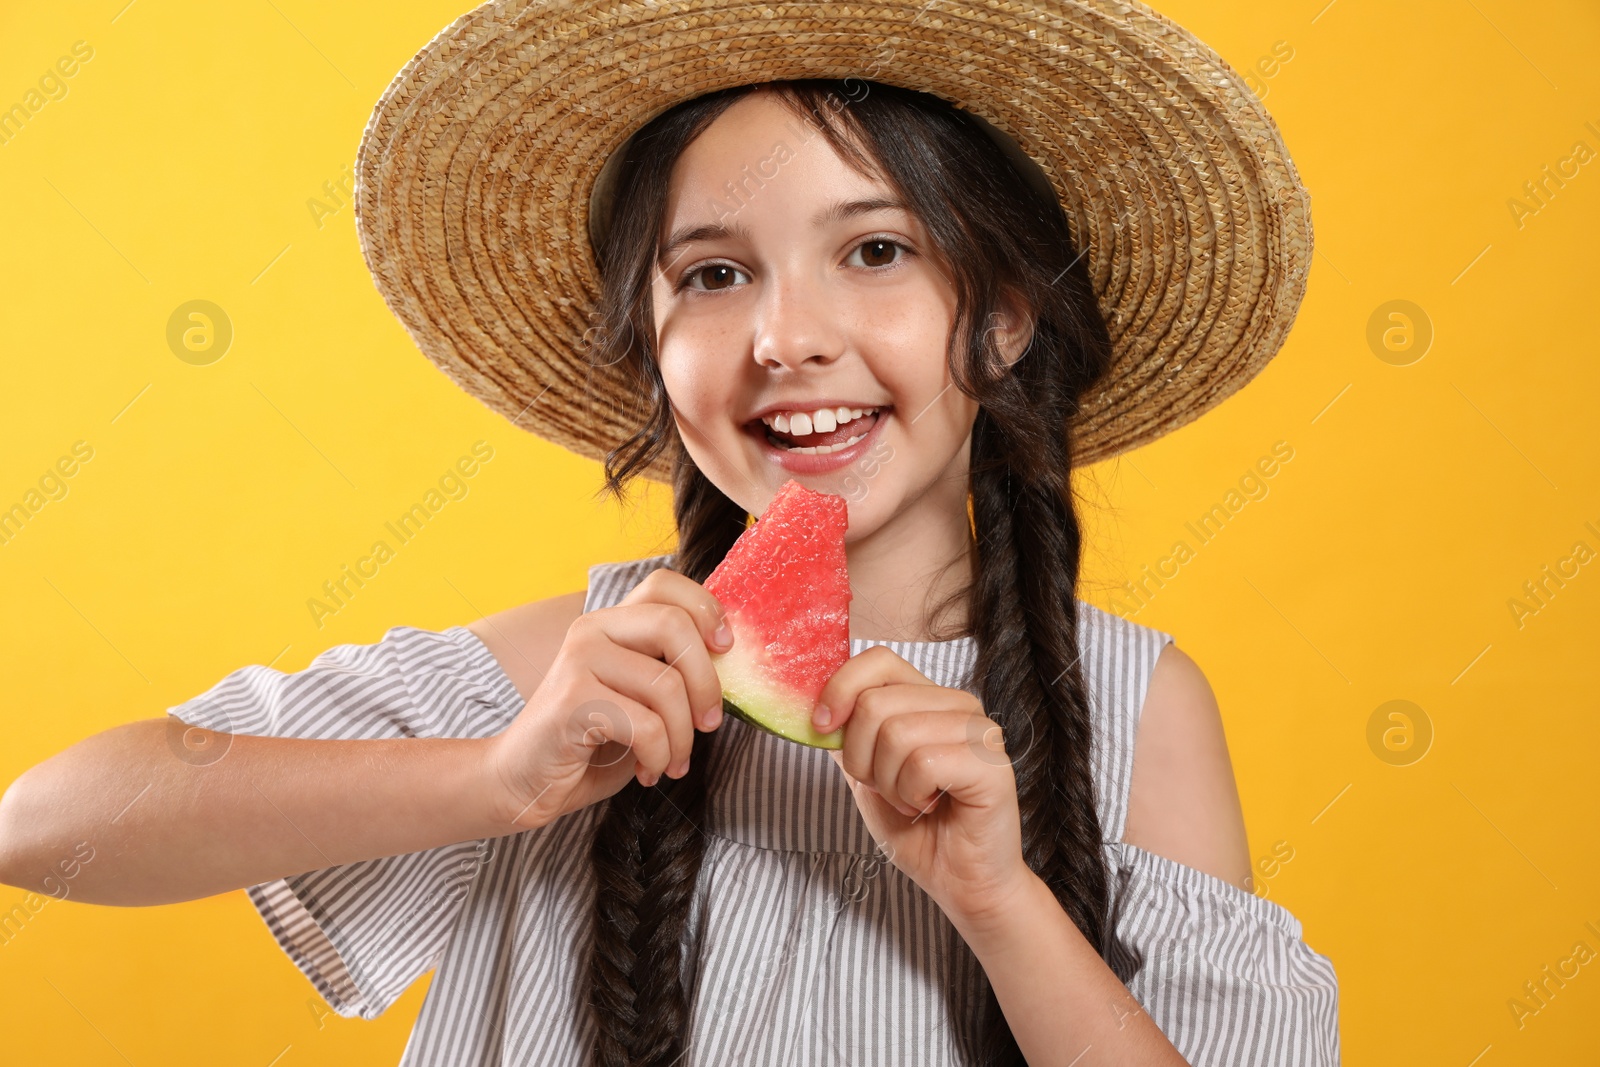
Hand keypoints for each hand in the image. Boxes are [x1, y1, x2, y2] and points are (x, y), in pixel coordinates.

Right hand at [483, 569, 729, 829]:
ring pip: (666, 686)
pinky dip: (660, 756)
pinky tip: (649, 770)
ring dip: (682, 737)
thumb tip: (729, 660)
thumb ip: (671, 669)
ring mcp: (578, 660)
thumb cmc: (593, 740)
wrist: (524, 781)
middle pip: (675, 626)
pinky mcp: (572, 700)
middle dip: (707, 683)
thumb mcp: (640, 696)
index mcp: (612, 621)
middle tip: (708, 724)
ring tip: (674, 761)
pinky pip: (646, 725)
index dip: (706, 608)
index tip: (725, 650)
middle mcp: (592, 629)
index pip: (664, 583)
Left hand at [816, 645, 1034, 923]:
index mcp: (930, 698)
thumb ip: (847, 735)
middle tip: (887, 789)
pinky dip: (912, 795)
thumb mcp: (866, 774)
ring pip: (896, 733)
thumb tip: (814, 705)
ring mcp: (980, 731)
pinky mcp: (991, 763)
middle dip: (861, 758)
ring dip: (888, 784)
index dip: (840, 689)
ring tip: (912, 801)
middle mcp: (959, 704)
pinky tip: (931, 807)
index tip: (823, 728)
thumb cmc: (917, 829)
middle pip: (875, 703)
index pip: (878, 660)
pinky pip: (923, 763)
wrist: (960, 883)